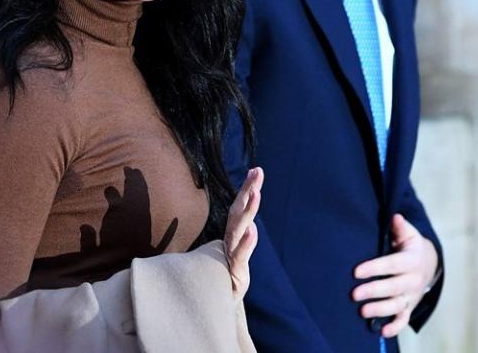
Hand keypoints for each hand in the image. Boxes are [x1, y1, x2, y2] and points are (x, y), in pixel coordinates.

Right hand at [224, 167, 262, 300]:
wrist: (220, 307)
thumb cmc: (228, 281)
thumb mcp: (238, 259)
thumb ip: (244, 243)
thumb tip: (251, 227)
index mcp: (232, 237)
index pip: (239, 209)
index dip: (247, 190)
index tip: (256, 170)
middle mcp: (230, 242)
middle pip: (239, 212)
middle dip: (248, 190)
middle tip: (257, 171)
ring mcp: (231, 255)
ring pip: (238, 229)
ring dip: (248, 210)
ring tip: (256, 193)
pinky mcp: (235, 272)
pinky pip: (240, 255)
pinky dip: (246, 243)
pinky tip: (252, 230)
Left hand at [351, 214, 438, 337]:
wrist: (429, 264)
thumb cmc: (411, 246)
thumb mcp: (408, 234)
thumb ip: (400, 227)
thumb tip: (395, 217)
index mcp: (412, 260)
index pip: (391, 265)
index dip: (374, 268)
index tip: (356, 271)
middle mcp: (414, 280)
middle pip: (393, 287)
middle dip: (374, 291)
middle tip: (354, 294)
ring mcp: (412, 295)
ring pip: (397, 305)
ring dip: (380, 310)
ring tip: (363, 311)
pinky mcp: (410, 306)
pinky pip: (404, 319)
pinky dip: (395, 327)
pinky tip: (382, 331)